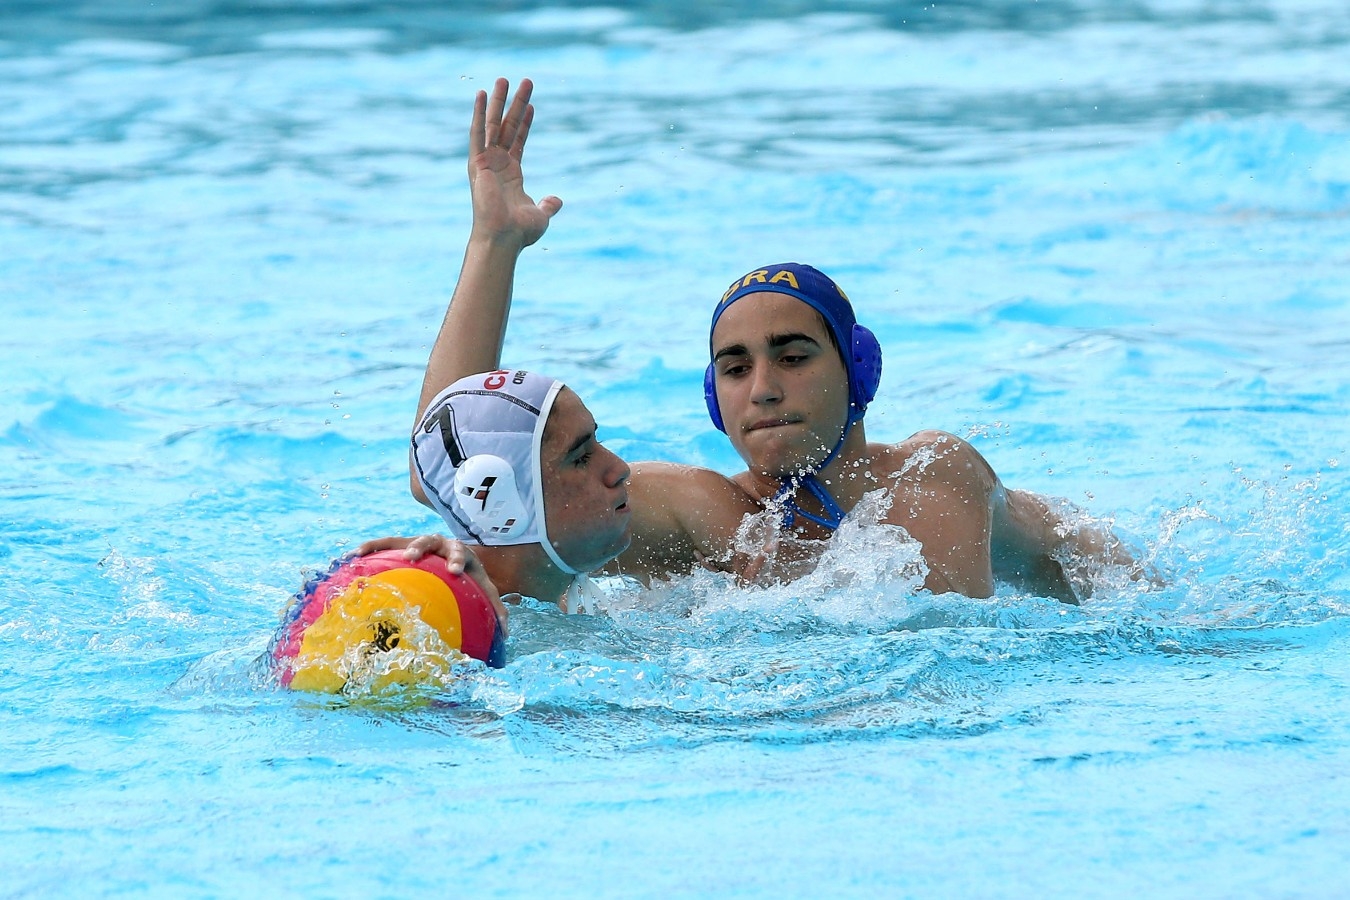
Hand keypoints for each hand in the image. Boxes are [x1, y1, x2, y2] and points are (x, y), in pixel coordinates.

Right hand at [355, 534, 508, 636]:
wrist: (458, 558)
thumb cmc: (471, 579)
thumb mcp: (484, 591)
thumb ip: (495, 609)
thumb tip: (506, 634)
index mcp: (461, 554)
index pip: (460, 553)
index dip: (456, 560)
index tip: (453, 570)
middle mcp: (440, 544)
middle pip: (430, 540)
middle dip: (420, 547)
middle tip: (410, 557)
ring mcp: (421, 543)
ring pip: (403, 539)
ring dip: (385, 545)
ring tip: (366, 553)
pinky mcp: (404, 544)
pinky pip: (385, 544)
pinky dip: (370, 547)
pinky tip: (353, 556)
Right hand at [468, 77, 562, 246]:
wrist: (503, 238)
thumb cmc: (519, 232)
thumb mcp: (540, 216)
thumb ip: (548, 205)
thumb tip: (557, 200)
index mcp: (511, 174)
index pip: (519, 141)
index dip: (525, 123)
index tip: (531, 105)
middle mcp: (497, 164)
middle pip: (508, 127)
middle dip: (515, 104)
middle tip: (524, 81)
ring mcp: (486, 162)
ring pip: (494, 124)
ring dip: (498, 101)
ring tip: (504, 79)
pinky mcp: (477, 162)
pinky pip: (478, 133)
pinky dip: (479, 113)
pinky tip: (482, 94)